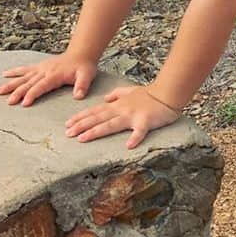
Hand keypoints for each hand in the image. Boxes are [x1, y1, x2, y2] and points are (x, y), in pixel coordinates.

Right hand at [0, 52, 97, 106]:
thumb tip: (78, 96)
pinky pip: (25, 69)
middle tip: (9, 102)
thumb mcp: (87, 75)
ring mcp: (41, 68)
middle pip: (29, 83)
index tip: (24, 103)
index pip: (41, 86)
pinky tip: (4, 74)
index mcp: (55, 75)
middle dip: (18, 92)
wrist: (81, 53)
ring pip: (23, 76)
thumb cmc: (84, 67)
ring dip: (11, 84)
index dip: (32, 94)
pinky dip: (14, 71)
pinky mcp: (39, 66)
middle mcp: (45, 71)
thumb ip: (82, 85)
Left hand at [64, 85, 181, 149]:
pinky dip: (135, 138)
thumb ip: (117, 94)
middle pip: (98, 118)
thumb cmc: (150, 94)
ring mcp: (133, 116)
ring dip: (96, 131)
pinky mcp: (146, 122)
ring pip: (111, 124)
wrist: (167, 93)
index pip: (95, 111)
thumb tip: (105, 98)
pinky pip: (140, 131)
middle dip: (82, 125)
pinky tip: (129, 146)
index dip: (81, 117)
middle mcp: (121, 110)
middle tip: (67, 133)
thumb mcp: (130, 90)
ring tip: (83, 139)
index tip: (67, 124)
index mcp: (118, 104)